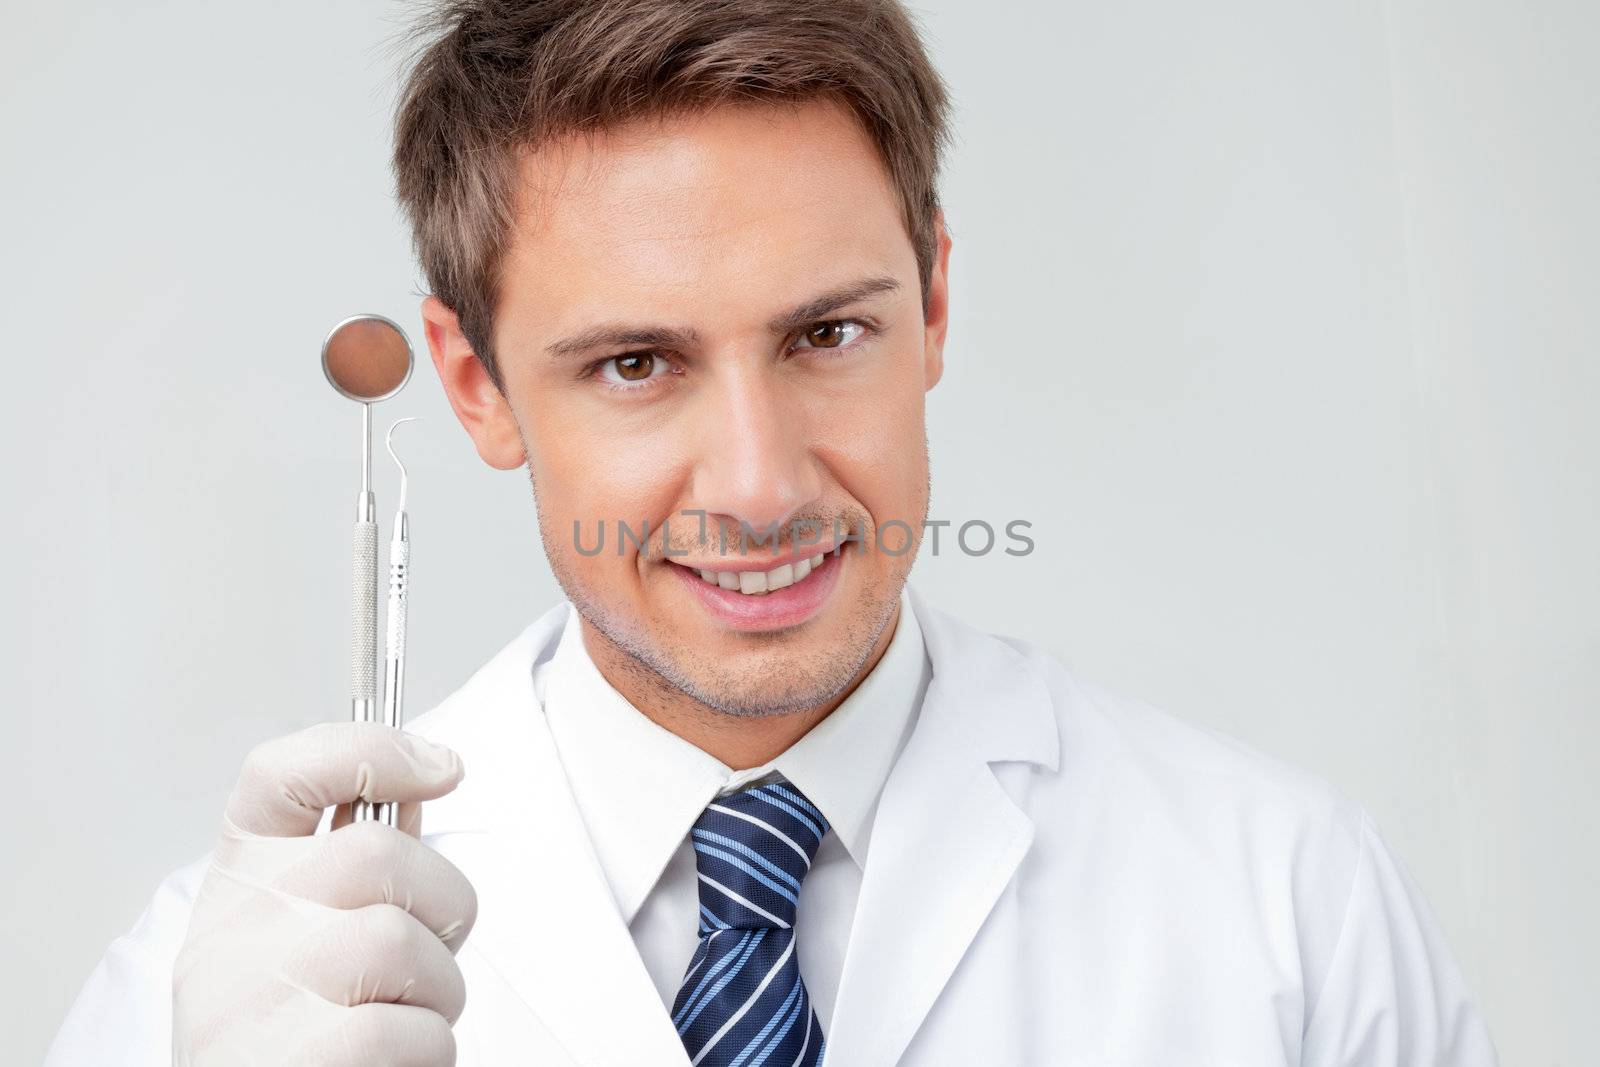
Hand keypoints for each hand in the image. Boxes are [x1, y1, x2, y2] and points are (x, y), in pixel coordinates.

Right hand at [172, 721, 476, 1065]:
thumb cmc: (298, 1037)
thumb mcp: (306, 937)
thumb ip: (358, 865)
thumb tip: (420, 782)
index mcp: (237, 892)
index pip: (279, 775)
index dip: (370, 751)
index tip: (440, 768)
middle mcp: (230, 938)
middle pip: (373, 852)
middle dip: (442, 902)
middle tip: (432, 951)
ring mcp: (248, 1003)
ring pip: (397, 942)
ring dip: (437, 992)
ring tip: (403, 1020)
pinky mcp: (289, 1064)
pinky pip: (409, 1030)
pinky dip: (426, 1052)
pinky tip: (388, 1062)